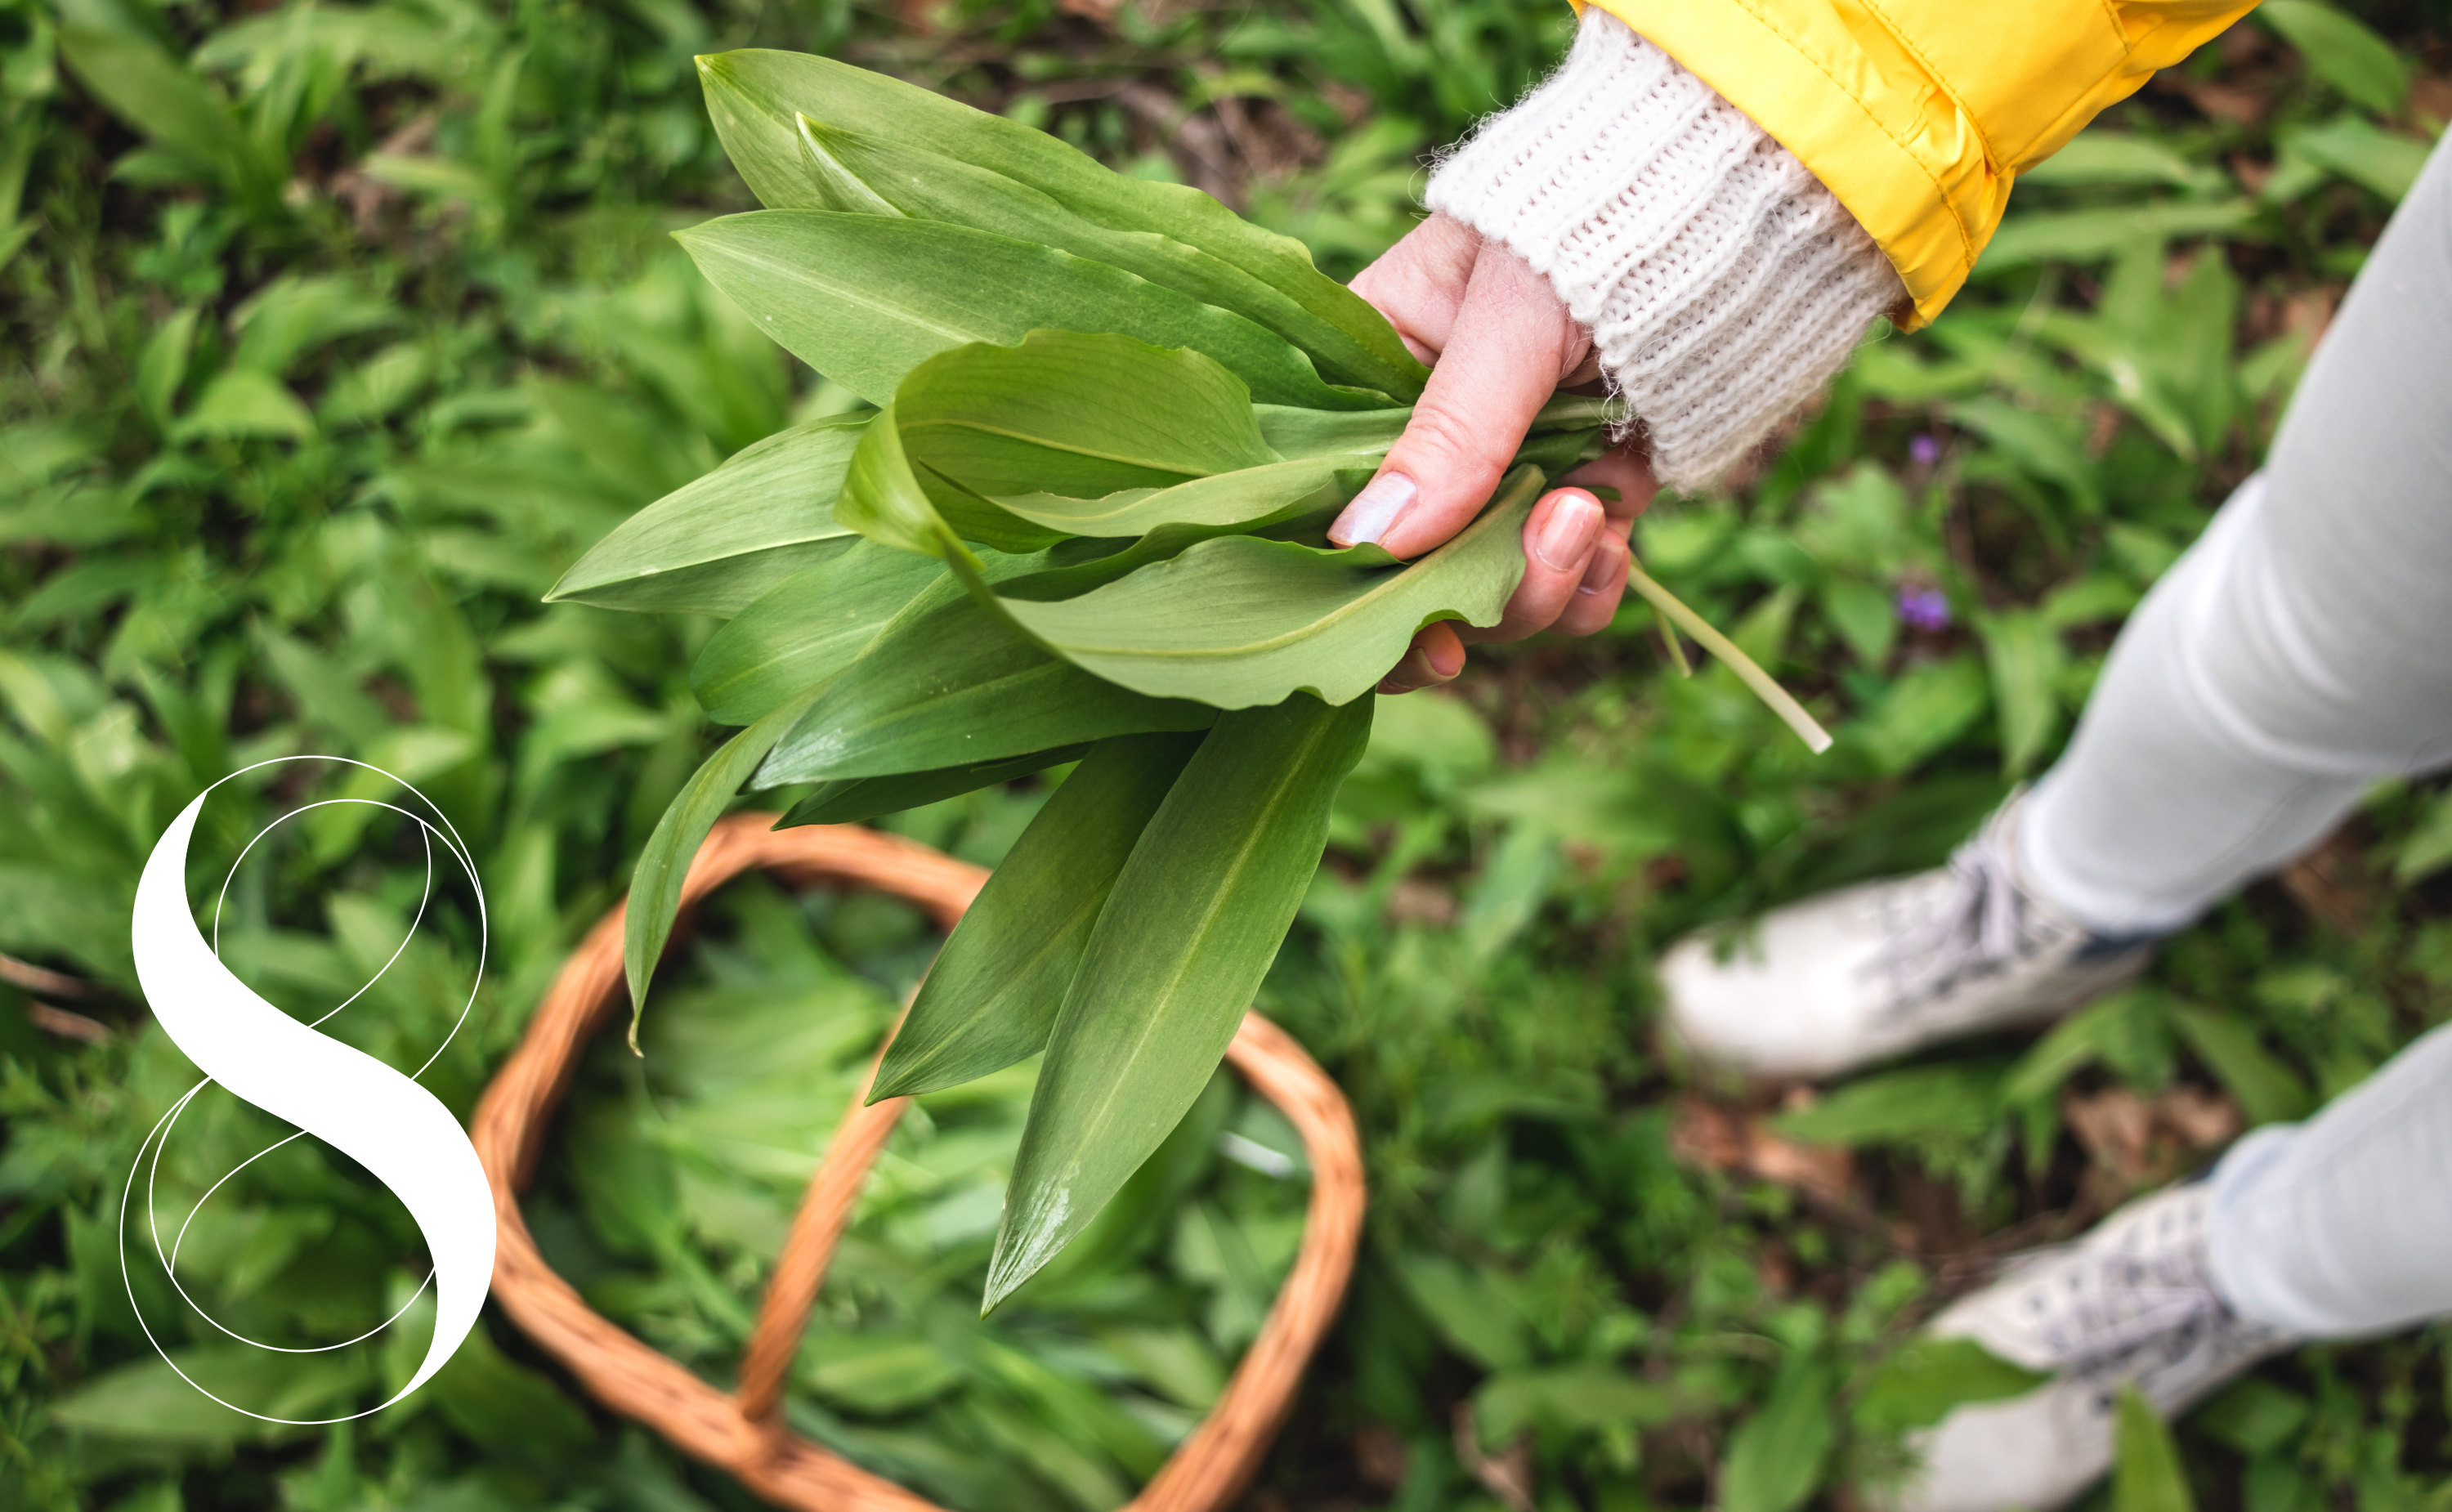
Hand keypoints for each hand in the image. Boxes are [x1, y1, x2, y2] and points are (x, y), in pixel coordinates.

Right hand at [1335, 213, 1658, 693]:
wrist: (1737, 210)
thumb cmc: (1596, 222)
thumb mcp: (1509, 321)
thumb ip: (1446, 433)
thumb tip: (1363, 545)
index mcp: (1373, 373)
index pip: (1328, 495)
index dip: (1355, 582)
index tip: (1416, 631)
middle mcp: (1427, 435)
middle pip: (1408, 569)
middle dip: (1472, 593)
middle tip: (1533, 563)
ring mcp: (1506, 472)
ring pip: (1491, 589)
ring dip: (1543, 583)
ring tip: (1591, 518)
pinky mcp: (1581, 491)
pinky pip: (1568, 579)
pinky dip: (1593, 580)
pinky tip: (1618, 540)